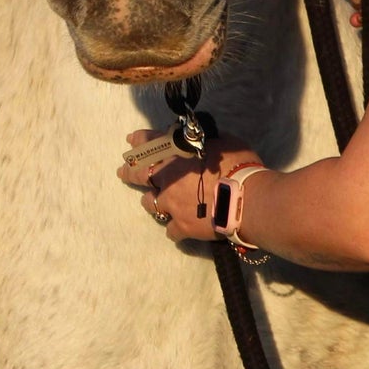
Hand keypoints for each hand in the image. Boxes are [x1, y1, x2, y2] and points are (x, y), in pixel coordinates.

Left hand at [116, 131, 266, 243]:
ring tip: (152, 201)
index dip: (140, 139)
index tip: (131, 140)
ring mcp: (171, 204)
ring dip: (151, 200)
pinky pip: (171, 230)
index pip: (151, 142)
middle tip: (122, 172)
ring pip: (150, 203)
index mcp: (175, 154)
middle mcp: (167, 178)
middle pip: (139, 174)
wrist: (246, 198)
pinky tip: (178, 229)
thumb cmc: (237, 164)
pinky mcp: (181, 226)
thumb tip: (200, 139)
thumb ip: (205, 141)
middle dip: (129, 171)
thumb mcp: (222, 140)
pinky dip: (174, 228)